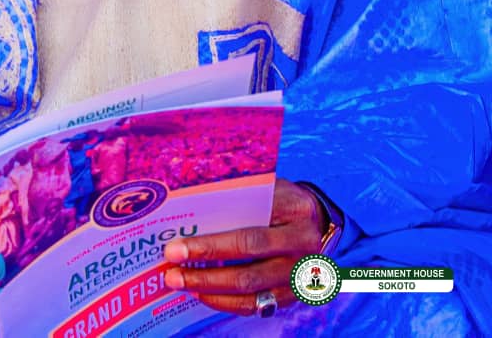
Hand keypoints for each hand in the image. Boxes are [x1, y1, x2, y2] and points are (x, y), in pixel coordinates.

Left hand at [163, 178, 324, 315]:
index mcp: (295, 210)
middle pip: (247, 263)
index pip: (247, 231)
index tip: (176, 247)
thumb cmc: (283, 198)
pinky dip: (228, 302)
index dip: (208, 244)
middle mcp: (303, 245)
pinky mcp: (296, 294)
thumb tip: (191, 205)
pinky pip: (258, 305)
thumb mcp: (270, 186)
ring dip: (211, 289)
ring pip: (251, 289)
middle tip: (171, 271)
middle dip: (204, 269)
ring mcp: (301, 274)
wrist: (320, 220)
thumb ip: (240, 194)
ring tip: (181, 283)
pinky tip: (204, 294)